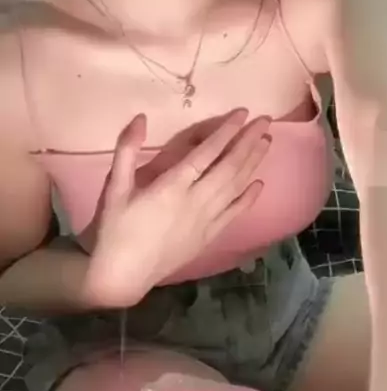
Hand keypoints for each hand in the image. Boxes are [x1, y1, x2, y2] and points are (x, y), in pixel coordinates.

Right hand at [84, 109, 271, 306]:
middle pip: (229, 167)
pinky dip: (248, 198)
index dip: (226, 131)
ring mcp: (205, 221)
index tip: (243, 114)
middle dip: (248, 142)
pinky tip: (259, 184)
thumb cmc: (115, 229)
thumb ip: (126, 151)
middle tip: (265, 122)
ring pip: (235, 187)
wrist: (121, 276)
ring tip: (267, 142)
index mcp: (172, 187)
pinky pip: (233, 214)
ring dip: (252, 163)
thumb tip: (140, 117)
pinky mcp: (207, 238)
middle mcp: (195, 202)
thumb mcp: (115, 187)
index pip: (206, 153)